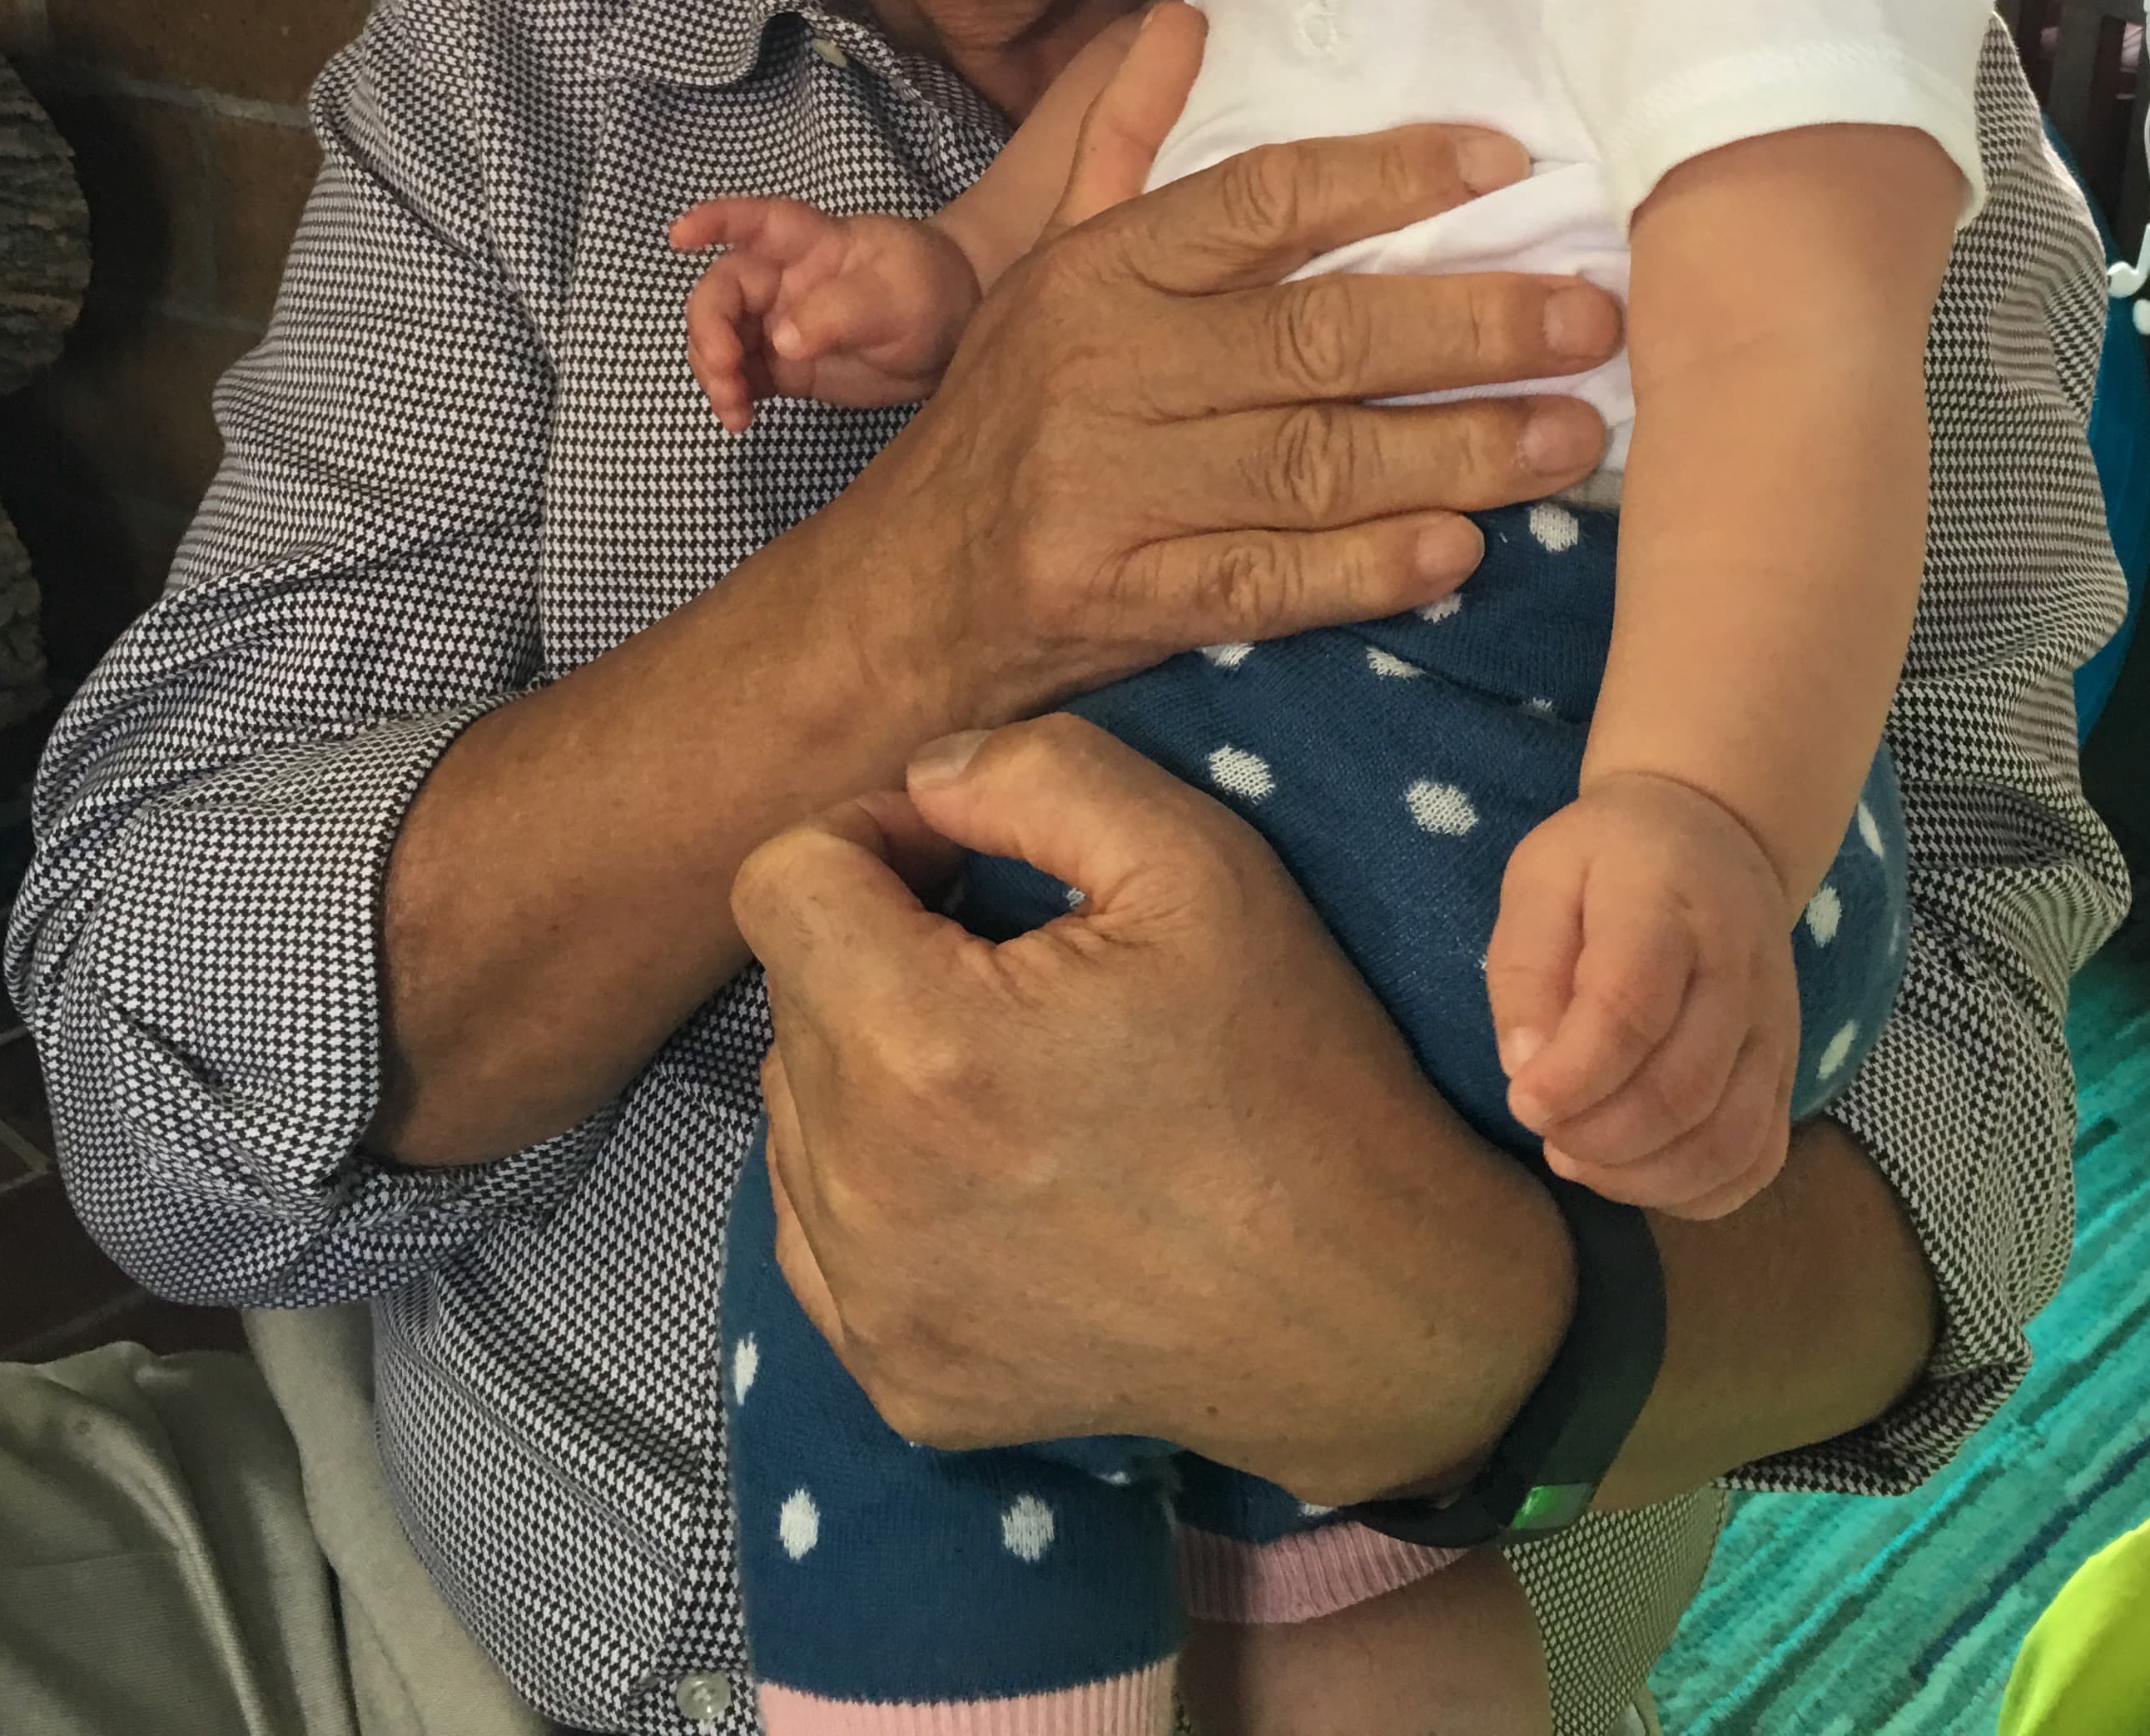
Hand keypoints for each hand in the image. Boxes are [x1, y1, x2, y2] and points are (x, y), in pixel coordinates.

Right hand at [670, 199, 981, 429]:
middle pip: (722, 294)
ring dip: (713, 372)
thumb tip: (782, 341)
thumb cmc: (929, 290)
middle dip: (709, 330)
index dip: (715, 221)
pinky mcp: (783, 367)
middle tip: (725, 369)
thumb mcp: (897, 296)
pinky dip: (730, 397)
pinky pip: (739, 377)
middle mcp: (782, 280)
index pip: (756, 221)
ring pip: (720, 339)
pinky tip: (739, 419)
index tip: (679, 236)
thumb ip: (840, 312)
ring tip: (733, 409)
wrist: (955, 332)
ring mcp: (779, 324)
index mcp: (810, 243)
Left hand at [732, 717, 1575, 1498]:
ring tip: (1014, 1070)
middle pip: (790, 994)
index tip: (968, 863)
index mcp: (920, 1045)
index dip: (875, 837)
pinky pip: (821, 1232)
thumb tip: (923, 779)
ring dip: (873, 1063)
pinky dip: (883, 1182)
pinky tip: (999, 1170)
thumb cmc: (1290, 1067)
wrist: (1369, 1306)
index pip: (780, 883)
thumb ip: (1034, 771)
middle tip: (1016, 965)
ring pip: (797, 1112)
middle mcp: (861, 1188)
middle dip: (882, 948)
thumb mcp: (1198, 857)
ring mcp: (871, 1303)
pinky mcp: (896, 1377)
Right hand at [828, 63, 1623, 729]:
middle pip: (1319, 335)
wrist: (894, 597)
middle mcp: (1108, 366)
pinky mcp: (1120, 599)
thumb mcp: (1046, 267)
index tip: (1502, 162)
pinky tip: (1457, 553)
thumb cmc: (1006, 418)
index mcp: (1099, 270)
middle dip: (1473, 328)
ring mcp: (1111, 488)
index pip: (1261, 200)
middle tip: (1592, 318)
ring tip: (1567, 436)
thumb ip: (1124, 148)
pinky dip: (1367, 569)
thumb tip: (1184, 20)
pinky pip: (1267, 581)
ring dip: (1458, 453)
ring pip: (1314, 462)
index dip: (1388, 175)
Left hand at [1489, 772, 1798, 1220]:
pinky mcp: (1788, 1068)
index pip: (1632, 1008)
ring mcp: (1774, 1027)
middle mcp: (1738, 971)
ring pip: (1727, 1140)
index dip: (1574, 1075)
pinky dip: (1698, 1192)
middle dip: (1599, 1136)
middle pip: (1682, 1088)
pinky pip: (1759, 1158)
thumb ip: (1526, 965)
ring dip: (1643, 1176)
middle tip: (1543, 1127)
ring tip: (1578, 1155)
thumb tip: (1526, 1066)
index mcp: (1668, 905)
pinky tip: (1637, 1174)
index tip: (1522, 1100)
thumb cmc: (1610, 859)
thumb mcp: (1542, 876)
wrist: (1718, 837)